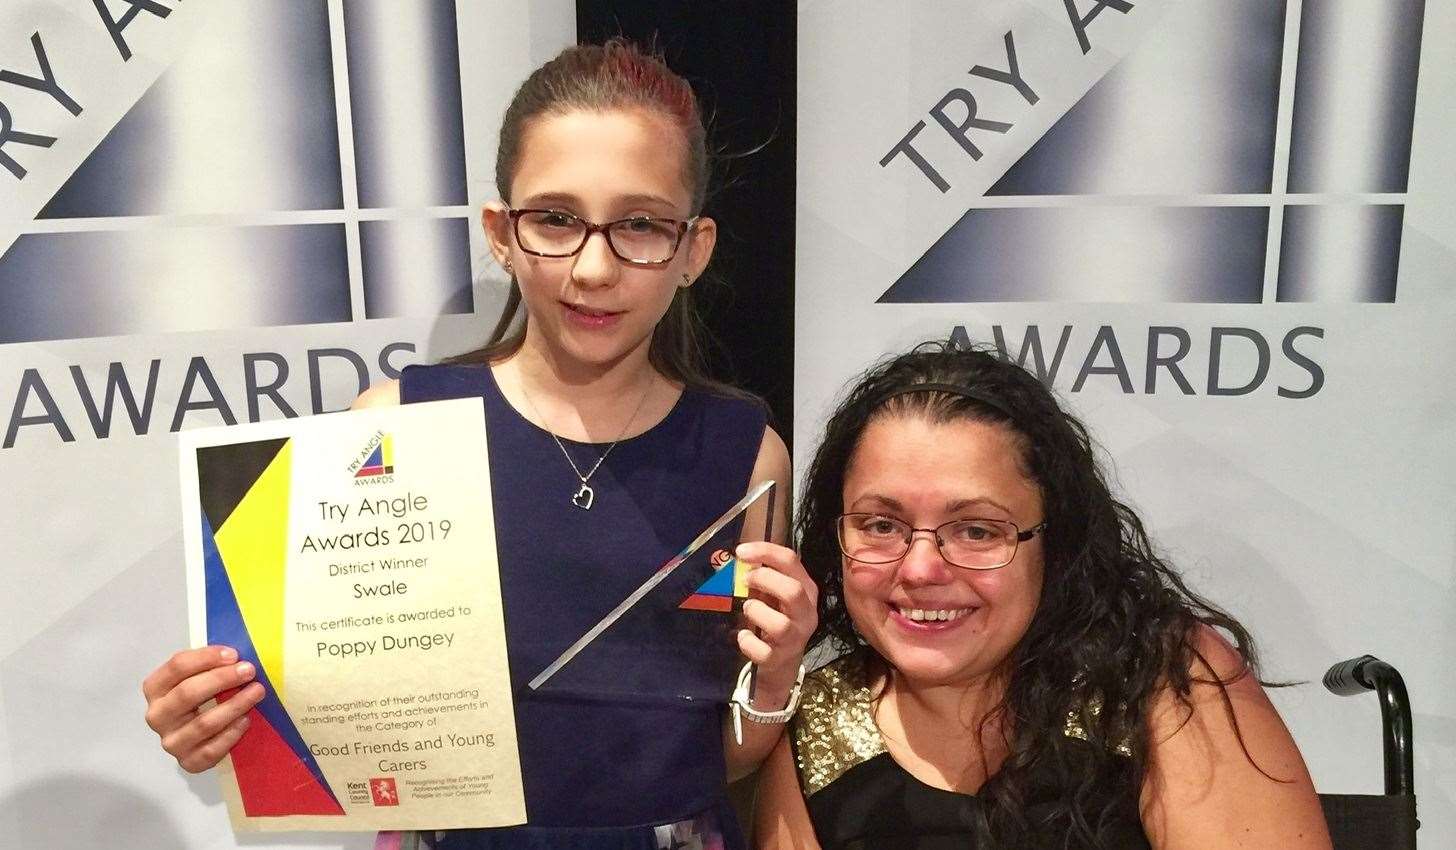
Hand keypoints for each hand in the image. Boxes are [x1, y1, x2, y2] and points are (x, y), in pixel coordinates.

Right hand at [142, 646, 265, 772]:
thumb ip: (208, 666)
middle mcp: (157, 716)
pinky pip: (212, 749)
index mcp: (155, 689)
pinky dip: (232, 733)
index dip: (206, 658)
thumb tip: (236, 654)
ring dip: (234, 705)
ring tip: (257, 692)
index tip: (234, 654)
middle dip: (222, 679)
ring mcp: (171, 742)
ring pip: (204, 723)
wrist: (197, 739)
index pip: (176, 667)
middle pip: (187, 693)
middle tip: (249, 670)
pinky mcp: (188, 762)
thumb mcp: (197, 678)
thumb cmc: (201, 699)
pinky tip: (246, 720)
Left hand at [735, 541, 817, 703]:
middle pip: (793, 591)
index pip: (791, 561)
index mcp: (806, 590)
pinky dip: (749, 642)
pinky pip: (763, 651)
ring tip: (748, 608)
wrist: (782, 663)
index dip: (765, 552)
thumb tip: (740, 557)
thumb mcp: (776, 595)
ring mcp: (795, 637)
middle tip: (745, 580)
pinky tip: (744, 635)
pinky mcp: (780, 658)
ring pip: (780, 624)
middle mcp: (806, 613)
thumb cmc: (775, 619)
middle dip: (764, 580)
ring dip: (756, 611)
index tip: (740, 552)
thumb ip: (765, 576)